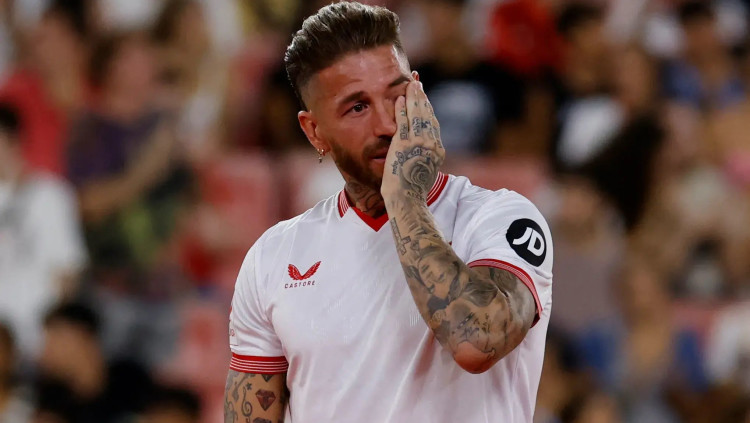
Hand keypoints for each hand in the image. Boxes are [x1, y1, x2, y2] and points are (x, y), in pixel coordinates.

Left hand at [381, 80, 444, 201]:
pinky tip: (398, 99)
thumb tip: (424, 153)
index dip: (428, 107)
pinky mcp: (404, 145)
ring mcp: (418, 144)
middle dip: (422, 97)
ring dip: (413, 97)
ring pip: (417, 115)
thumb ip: (425, 158)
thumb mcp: (424, 172)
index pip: (433, 123)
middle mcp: (431, 144)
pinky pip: (403, 122)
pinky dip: (401, 109)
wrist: (408, 200)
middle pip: (427, 114)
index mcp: (437, 151)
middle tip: (417, 82)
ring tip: (410, 84)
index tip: (424, 97)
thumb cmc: (412, 191)